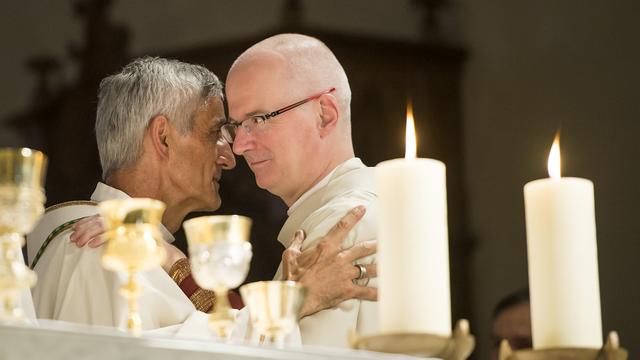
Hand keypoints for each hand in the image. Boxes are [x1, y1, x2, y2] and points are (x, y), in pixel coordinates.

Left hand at [69, 214, 185, 272]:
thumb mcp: (128, 241)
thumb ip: (115, 237)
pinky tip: (91, 245)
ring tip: (80, 242)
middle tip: (74, 238)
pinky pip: (113, 233)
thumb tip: (92, 239)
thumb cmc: (147, 250)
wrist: (167, 256)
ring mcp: (132, 223)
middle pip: (101, 219)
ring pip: (104, 224)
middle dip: (84, 229)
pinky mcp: (134, 232)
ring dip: (89, 233)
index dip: (87, 222)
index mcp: (126, 218)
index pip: (102, 216)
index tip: (75, 229)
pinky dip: (101, 238)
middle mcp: (129, 217)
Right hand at [282, 205, 377, 317]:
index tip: (362, 208)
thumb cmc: (292, 276)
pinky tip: (384, 293)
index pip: (342, 227)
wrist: (296, 298)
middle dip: (376, 244)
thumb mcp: (290, 255)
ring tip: (391, 264)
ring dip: (380, 266)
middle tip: (386, 239)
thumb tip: (300, 233)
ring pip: (368, 268)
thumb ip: (297, 242)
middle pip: (363, 248)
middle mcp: (339, 259)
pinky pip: (365, 292)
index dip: (353, 216)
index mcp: (326, 247)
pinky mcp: (347, 290)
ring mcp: (345, 275)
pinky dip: (376, 293)